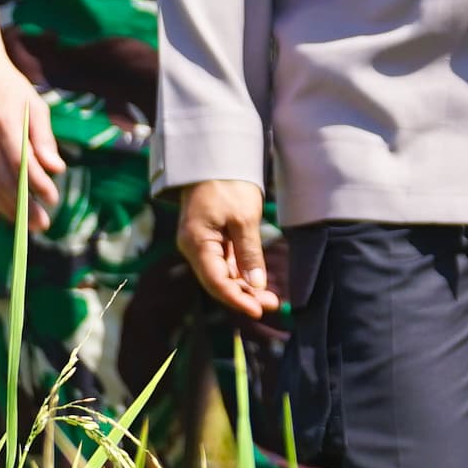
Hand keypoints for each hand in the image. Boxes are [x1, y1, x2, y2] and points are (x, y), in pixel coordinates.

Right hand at [0, 47, 63, 221]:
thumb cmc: (10, 89)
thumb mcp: (35, 105)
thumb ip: (44, 138)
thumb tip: (56, 168)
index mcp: (5, 123)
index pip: (21, 162)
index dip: (37, 184)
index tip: (53, 199)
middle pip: (3, 180)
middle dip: (24, 206)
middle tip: (42, 223)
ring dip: (8, 209)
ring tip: (27, 224)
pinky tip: (7, 210)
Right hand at [177, 180, 273, 319]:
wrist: (215, 158)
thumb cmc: (228, 185)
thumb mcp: (244, 219)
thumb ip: (249, 253)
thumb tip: (256, 284)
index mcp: (197, 243)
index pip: (216, 282)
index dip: (237, 299)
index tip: (259, 310)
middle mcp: (194, 248)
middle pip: (218, 281)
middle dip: (244, 295)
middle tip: (273, 304)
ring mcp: (201, 244)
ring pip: (222, 273)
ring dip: (244, 286)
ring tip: (270, 297)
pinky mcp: (210, 239)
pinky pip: (224, 262)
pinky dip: (240, 272)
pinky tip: (257, 281)